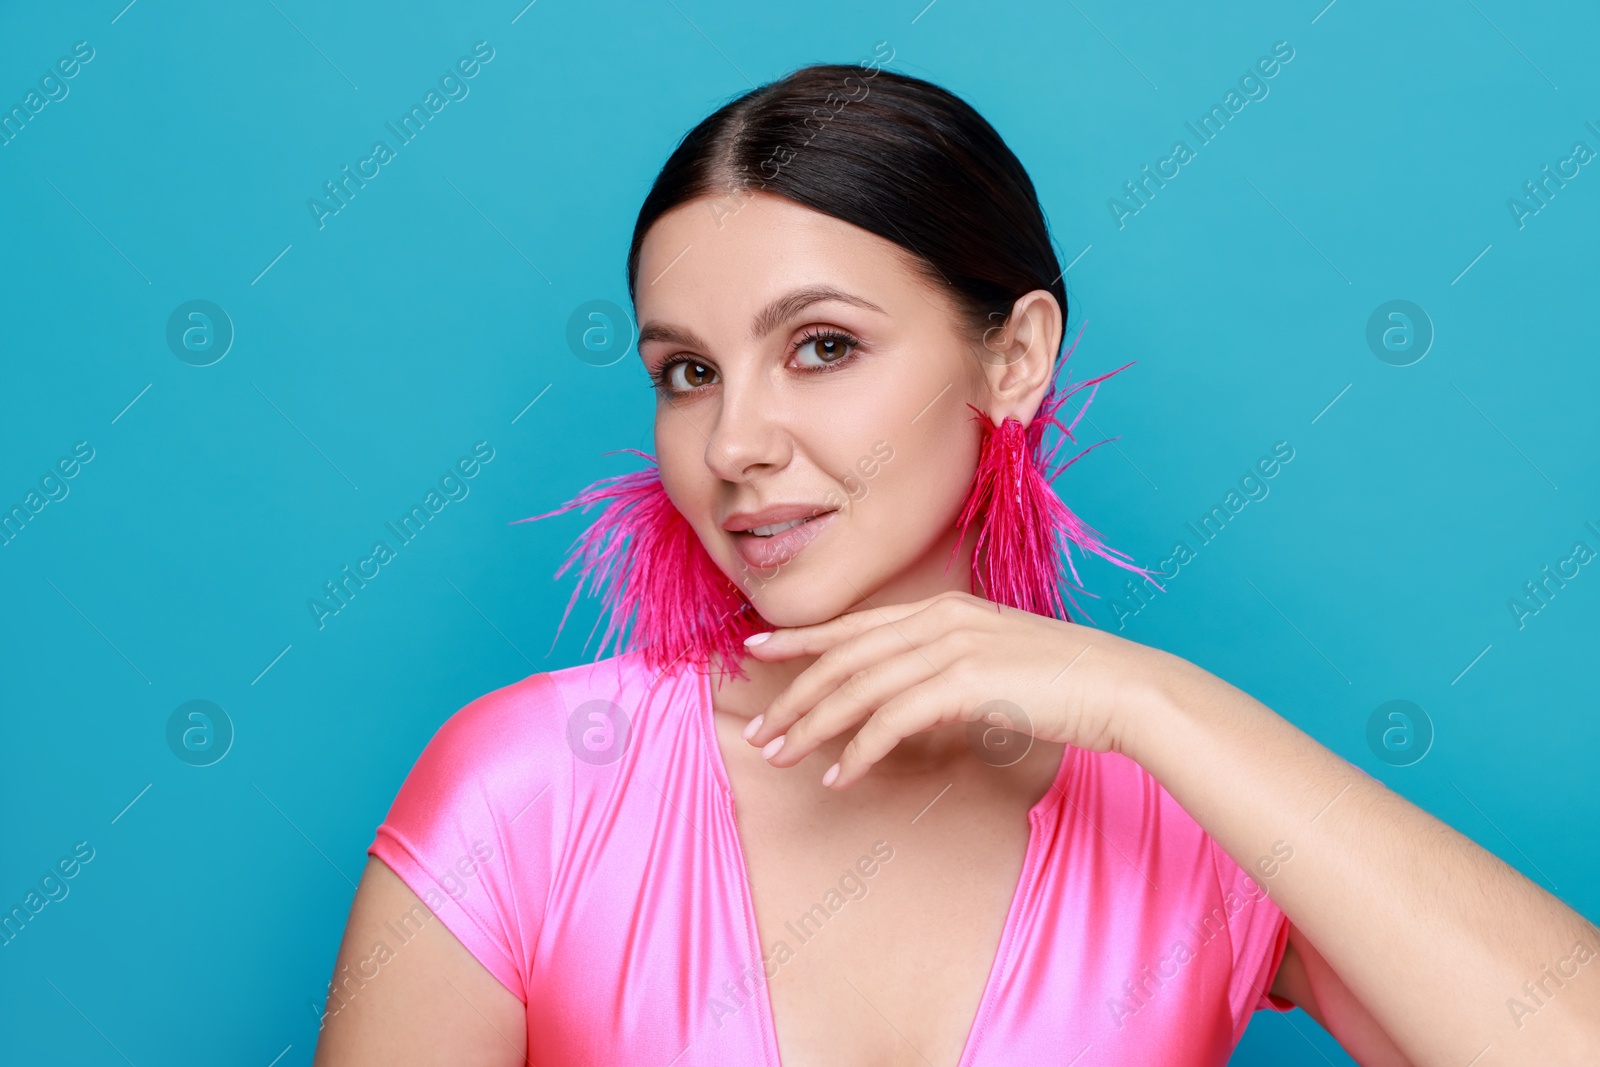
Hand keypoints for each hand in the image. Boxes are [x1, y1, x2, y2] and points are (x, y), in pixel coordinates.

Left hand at [740, 589, 1167, 788]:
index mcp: (944, 609)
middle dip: (794, 695)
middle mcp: (940, 620)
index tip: (756, 650)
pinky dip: (859, 751)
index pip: (855, 624)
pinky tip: (841, 776)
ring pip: (858, 688)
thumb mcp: (994, 662)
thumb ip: (948, 669)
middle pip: (845, 658)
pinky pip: (892, 721)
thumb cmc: (1062, 682)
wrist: (1120, 688)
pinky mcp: (965, 683)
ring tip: (783, 757)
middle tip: (759, 731)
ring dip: (814, 727)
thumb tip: (911, 699)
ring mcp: (951, 648)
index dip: (802, 638)